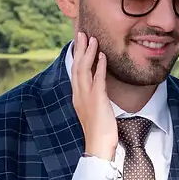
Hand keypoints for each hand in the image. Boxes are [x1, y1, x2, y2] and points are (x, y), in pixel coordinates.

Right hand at [72, 31, 117, 160]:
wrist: (98, 146)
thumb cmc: (99, 132)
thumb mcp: (94, 111)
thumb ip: (94, 99)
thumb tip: (99, 90)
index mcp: (77, 97)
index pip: (76, 72)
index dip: (77, 57)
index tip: (80, 44)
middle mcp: (79, 95)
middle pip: (77, 67)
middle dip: (80, 49)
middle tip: (81, 33)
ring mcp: (87, 97)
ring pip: (85, 70)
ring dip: (89, 53)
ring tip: (92, 38)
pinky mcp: (97, 100)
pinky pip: (98, 79)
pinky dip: (100, 66)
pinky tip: (103, 55)